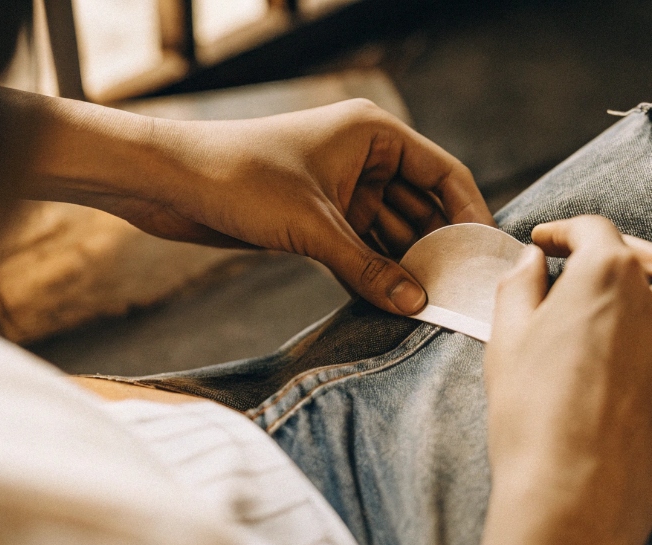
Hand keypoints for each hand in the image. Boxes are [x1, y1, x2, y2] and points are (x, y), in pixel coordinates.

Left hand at [155, 99, 493, 314]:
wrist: (166, 182)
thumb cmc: (239, 177)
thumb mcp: (312, 227)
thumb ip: (367, 267)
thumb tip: (415, 304)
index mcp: (373, 134)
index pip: (443, 173)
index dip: (469, 213)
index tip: (485, 255)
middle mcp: (362, 158)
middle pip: (419, 206)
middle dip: (436, 247)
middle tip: (458, 291)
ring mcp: (339, 189)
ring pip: (388, 231)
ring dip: (403, 265)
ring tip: (428, 305)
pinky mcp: (315, 218)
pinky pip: (358, 248)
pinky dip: (371, 271)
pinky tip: (388, 303)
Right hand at [464, 215, 651, 544]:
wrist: (573, 500)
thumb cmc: (530, 416)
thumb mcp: (505, 340)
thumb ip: (517, 287)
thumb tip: (531, 261)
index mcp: (607, 280)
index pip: (594, 231)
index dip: (564, 231)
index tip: (544, 244)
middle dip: (637, 253)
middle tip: (606, 267)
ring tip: (636, 323)